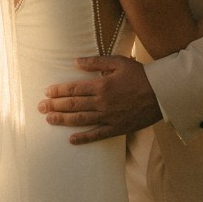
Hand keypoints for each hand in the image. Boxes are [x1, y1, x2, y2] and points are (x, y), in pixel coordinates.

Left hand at [38, 55, 161, 144]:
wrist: (162, 93)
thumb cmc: (141, 75)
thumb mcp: (118, 62)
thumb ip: (96, 62)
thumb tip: (76, 61)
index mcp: (101, 85)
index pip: (74, 89)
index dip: (59, 91)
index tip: (47, 92)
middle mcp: (102, 102)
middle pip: (73, 105)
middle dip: (55, 106)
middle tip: (40, 107)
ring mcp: (109, 117)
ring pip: (81, 119)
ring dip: (63, 120)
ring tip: (49, 119)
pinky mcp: (117, 128)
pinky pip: (97, 134)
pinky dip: (84, 138)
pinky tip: (71, 139)